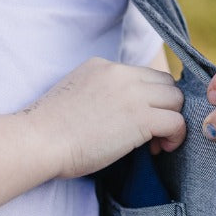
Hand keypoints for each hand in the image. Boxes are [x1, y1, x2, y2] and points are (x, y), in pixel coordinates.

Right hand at [24, 57, 186, 179]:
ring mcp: (131, 93)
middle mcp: (119, 73)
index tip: (140, 119)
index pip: (143, 74)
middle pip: (166, 82)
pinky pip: (177, 122)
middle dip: (165, 106)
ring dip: (172, 120)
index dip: (149, 98)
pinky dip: (175, 137)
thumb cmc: (47, 129)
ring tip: (157, 143)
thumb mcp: (75, 95)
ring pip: (176, 99)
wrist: (38, 140)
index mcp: (101, 66)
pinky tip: (159, 149)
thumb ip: (100, 94)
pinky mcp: (140, 118)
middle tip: (153, 133)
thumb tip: (119, 114)